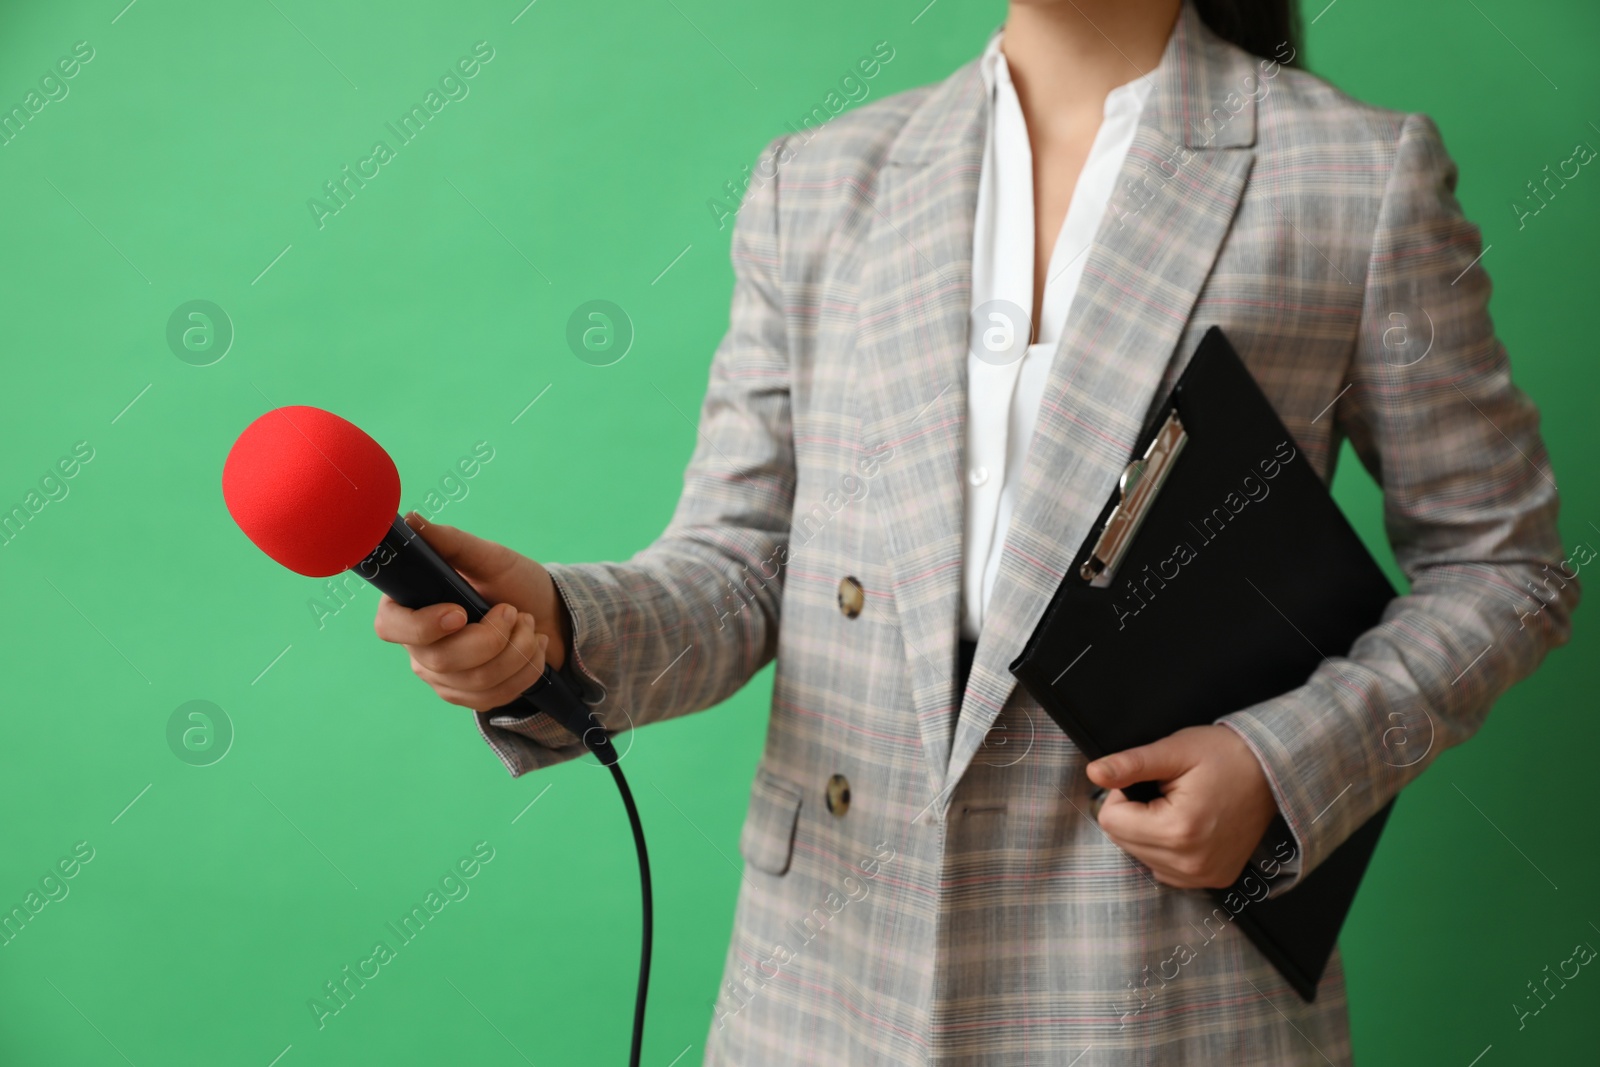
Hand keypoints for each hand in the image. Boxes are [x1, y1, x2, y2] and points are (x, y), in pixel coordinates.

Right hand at [372, 513, 570, 710]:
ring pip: (474, 681)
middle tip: (513, 610)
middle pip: (440, 660)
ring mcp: (444, 677)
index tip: (459, 613)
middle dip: (491, 637)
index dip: (421, 626)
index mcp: (412, 608)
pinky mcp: (470, 697)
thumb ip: (451, 542)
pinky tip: (534, 646)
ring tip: (528, 624)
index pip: (391, 627)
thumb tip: (412, 521)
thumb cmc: (513, 583)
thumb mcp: (489, 557)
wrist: (550, 615)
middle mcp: (420, 647)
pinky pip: (496, 695)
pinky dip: (526, 668)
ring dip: (516, 650)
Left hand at [1086, 725, 1278, 888]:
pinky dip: (1166, 848)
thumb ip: (1130, 764)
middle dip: (1135, 813)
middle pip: (1122, 840)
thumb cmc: (1226, 756)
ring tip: (1180, 807)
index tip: (1151, 780)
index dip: (1122, 793)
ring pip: (1141, 856)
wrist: (1274, 773)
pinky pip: (1164, 869)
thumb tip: (1094, 772)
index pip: (1110, 820)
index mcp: (1178, 830)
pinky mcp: (1213, 880)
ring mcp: (1203, 876)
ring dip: (1149, 831)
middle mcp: (1190, 863)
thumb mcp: (1175, 750)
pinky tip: (1188, 826)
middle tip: (1167, 792)